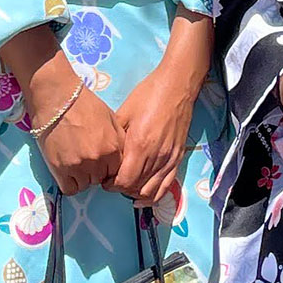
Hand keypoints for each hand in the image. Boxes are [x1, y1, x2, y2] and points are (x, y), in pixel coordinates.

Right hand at [2, 22, 123, 197]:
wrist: (57, 98)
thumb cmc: (84, 104)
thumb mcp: (111, 119)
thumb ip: (118, 141)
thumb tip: (119, 157)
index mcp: (113, 148)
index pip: (116, 171)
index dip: (108, 166)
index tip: (100, 160)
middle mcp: (98, 161)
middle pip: (100, 179)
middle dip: (95, 171)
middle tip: (84, 156)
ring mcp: (78, 166)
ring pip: (85, 185)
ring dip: (81, 176)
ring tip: (73, 159)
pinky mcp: (60, 170)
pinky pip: (70, 189)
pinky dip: (69, 182)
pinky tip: (66, 170)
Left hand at [113, 12, 211, 209]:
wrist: (176, 86)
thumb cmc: (148, 95)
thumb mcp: (125, 112)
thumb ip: (115, 137)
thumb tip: (103, 155)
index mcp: (139, 145)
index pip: (123, 181)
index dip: (111, 184)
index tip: (104, 178)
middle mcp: (155, 156)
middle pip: (135, 188)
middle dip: (120, 188)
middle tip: (111, 180)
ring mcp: (169, 159)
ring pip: (150, 191)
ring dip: (135, 192)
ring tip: (126, 184)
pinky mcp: (178, 159)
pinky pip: (166, 187)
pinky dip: (153, 195)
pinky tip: (142, 194)